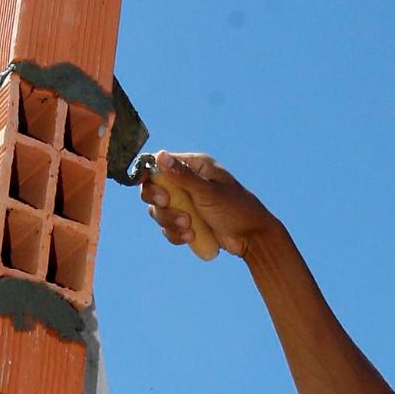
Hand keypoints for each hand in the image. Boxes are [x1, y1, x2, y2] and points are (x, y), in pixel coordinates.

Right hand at [140, 151, 283, 259]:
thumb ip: (183, 176)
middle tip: (166, 203)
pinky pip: (169, 228)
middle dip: (159, 201)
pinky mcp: (187, 222)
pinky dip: (176, 234)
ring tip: (189, 227)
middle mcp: (187, 183)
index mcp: (194, 166)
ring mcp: (187, 204)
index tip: (142, 183)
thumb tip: (160, 156)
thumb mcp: (208, 191)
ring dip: (169, 221)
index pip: (160, 164)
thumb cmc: (235, 209)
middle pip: (154, 189)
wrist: (252, 238)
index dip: (148, 173)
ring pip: (160, 212)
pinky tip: (191, 237)